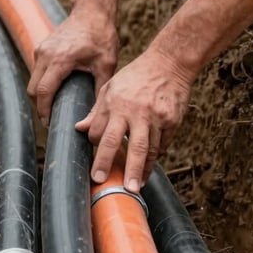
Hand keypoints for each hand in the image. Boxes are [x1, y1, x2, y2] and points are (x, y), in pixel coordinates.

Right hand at [28, 7, 118, 125]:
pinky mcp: (41, 47)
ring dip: (40, 95)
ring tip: (55, 106)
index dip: (43, 111)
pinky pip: (36, 70)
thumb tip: (88, 121)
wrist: (92, 10)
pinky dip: (42, 82)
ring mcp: (41, 49)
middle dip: (39, 106)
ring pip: (32, 80)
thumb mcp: (106, 65)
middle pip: (32, 89)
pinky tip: (56, 88)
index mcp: (60, 59)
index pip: (43, 91)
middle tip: (52, 119)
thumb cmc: (102, 36)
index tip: (50, 125)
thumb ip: (98, 94)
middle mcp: (46, 53)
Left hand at [79, 48, 190, 192]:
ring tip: (136, 186)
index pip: (102, 135)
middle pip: (130, 145)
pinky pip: (162, 144)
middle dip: (124, 168)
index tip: (96, 167)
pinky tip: (148, 167)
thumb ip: (96, 110)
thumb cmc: (136, 75)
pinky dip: (155, 156)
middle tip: (121, 189)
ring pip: (149, 149)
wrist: (169, 63)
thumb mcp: (111, 87)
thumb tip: (80, 129)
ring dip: (142, 170)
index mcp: (116, 103)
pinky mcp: (172, 120)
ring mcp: (156, 117)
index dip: (98, 152)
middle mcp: (136, 111)